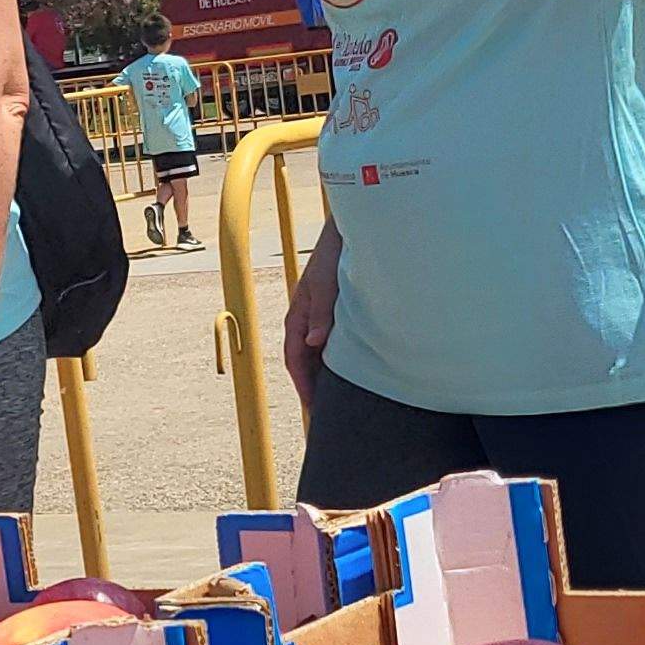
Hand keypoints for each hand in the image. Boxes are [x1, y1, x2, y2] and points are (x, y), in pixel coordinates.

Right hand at [281, 237, 339, 406]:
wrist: (349, 232)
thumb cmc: (335, 255)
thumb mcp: (327, 284)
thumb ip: (321, 313)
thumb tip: (314, 343)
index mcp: (298, 315)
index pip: (294, 358)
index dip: (303, 384)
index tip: (313, 407)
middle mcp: (306, 319)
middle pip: (304, 360)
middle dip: (311, 385)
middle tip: (322, 412)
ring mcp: (319, 316)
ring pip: (317, 353)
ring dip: (322, 374)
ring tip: (334, 397)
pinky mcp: (333, 312)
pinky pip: (329, 343)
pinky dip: (333, 359)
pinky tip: (347, 369)